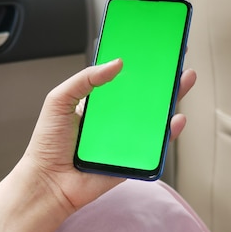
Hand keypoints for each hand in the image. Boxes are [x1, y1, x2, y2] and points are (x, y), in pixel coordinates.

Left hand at [23, 59, 195, 213]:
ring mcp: (124, 139)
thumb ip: (85, 80)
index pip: (122, 81)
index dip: (137, 67)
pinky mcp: (132, 159)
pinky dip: (168, 133)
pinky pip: (154, 146)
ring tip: (182, 81)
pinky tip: (174, 119)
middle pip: (143, 97)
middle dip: (162, 80)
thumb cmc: (47, 144)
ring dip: (171, 101)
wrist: (48, 181)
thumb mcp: (59, 100)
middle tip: (176, 61)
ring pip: (153, 119)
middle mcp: (113, 121)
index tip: (152, 50)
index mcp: (97, 105)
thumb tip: (115, 63)